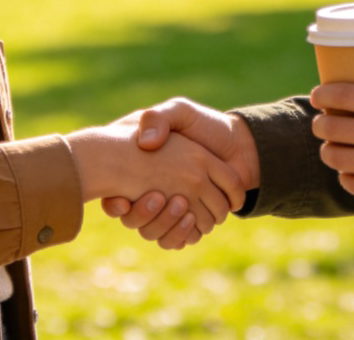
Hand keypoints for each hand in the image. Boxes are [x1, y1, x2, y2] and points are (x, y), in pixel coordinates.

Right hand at [100, 98, 259, 247]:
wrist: (239, 144)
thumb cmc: (206, 126)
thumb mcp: (179, 112)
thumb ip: (158, 118)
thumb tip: (146, 144)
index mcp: (146, 172)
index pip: (116, 200)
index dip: (115, 204)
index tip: (120, 200)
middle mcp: (156, 193)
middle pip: (139, 221)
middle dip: (146, 213)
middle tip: (157, 196)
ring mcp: (174, 210)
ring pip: (156, 233)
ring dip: (166, 223)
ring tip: (178, 203)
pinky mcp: (190, 222)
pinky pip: (176, 241)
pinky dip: (181, 234)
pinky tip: (189, 218)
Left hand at [310, 77, 353, 211]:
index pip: (342, 96)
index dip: (322, 95)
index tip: (317, 96)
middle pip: (330, 128)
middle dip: (320, 124)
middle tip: (323, 123)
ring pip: (335, 157)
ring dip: (330, 151)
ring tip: (334, 147)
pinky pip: (351, 184)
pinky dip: (347, 176)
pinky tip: (351, 170)